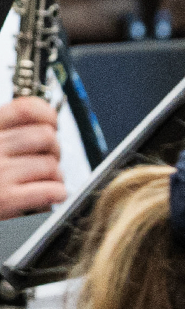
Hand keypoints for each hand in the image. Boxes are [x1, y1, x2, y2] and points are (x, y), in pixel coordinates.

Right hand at [0, 97, 64, 216]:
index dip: (47, 115)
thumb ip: (8, 133)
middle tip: (46, 161)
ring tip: (42, 183)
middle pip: (47, 137)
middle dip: (53, 151)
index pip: (25, 108)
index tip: (51, 124)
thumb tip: (48, 122)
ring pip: (52, 166)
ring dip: (55, 177)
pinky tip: (48, 196)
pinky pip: (52, 190)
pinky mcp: (5, 200)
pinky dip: (56, 195)